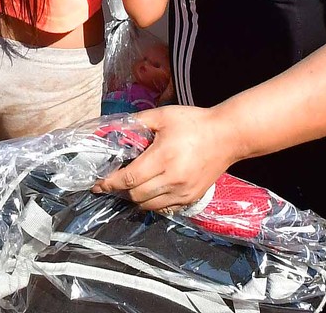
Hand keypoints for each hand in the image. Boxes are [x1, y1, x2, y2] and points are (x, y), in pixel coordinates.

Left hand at [93, 106, 234, 211]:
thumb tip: (114, 130)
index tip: (97, 184)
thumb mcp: (163, 115)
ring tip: (129, 188)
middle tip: (111, 183)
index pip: (129, 179)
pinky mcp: (191, 198)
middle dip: (119, 191)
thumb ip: (137, 122)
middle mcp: (172, 180)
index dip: (110, 183)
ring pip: (148, 206)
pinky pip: (164, 209)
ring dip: (134, 199)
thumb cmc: (194, 123)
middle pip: (136, 196)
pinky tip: (148, 193)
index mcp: (163, 158)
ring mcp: (183, 192)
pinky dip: (152, 204)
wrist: (228, 137)